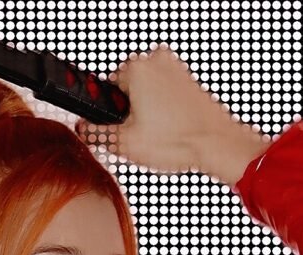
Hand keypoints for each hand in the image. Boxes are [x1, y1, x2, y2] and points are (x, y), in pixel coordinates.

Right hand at [74, 43, 241, 175]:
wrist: (220, 146)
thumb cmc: (180, 141)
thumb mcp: (125, 143)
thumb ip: (95, 133)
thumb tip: (82, 129)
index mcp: (136, 68)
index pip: (106, 89)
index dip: (109, 114)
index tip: (117, 128)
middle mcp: (157, 61)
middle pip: (128, 90)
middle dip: (130, 112)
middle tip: (140, 136)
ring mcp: (177, 70)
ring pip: (148, 94)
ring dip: (149, 113)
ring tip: (160, 136)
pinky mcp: (191, 82)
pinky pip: (167, 96)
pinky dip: (166, 112)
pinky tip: (173, 132)